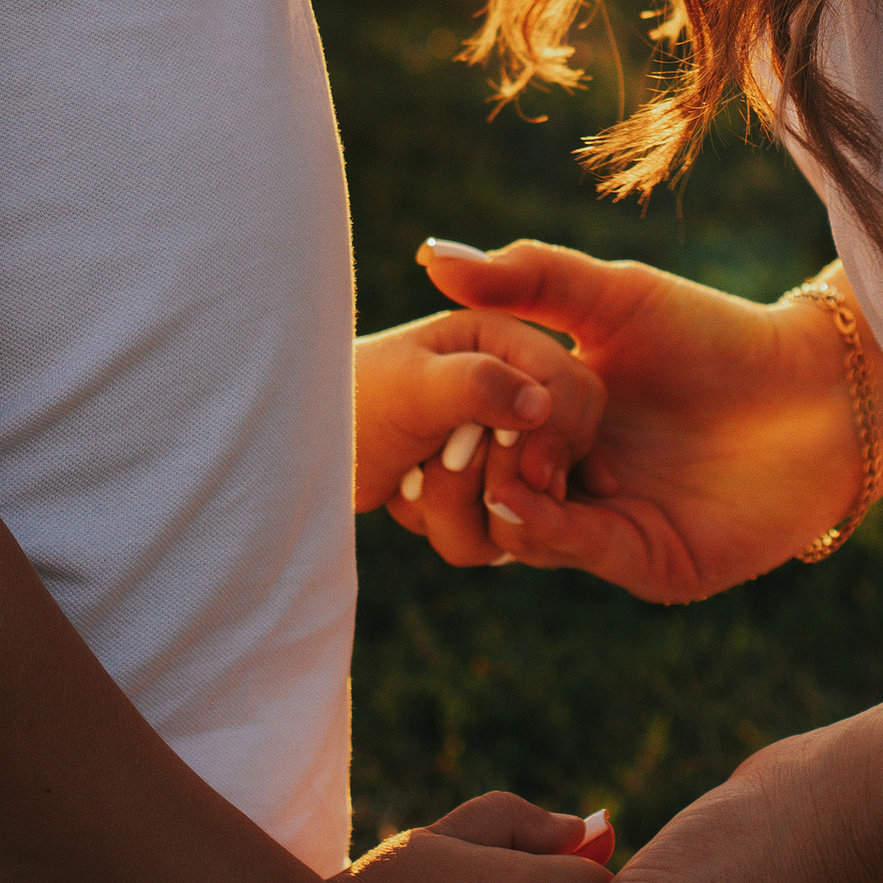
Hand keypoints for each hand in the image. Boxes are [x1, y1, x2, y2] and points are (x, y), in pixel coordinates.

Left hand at [354, 311, 606, 551]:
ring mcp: (499, 447)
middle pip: (561, 456)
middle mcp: (511, 393)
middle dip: (501, 476)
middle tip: (442, 461)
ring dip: (460, 506)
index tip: (513, 461)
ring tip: (412, 477)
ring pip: (527, 509)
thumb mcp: (412, 387)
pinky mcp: (482, 492)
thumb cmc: (355, 400)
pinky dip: (451, 527)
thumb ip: (478, 386)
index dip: (552, 433)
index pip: (573, 391)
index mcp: (505, 344)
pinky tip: (410, 496)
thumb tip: (542, 404)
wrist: (308, 443)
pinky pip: (496, 538)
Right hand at [411, 240, 882, 602]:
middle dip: (468, 467)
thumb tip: (430, 254)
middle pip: (490, 492)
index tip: (422, 397)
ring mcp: (611, 526)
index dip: (448, 422)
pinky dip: (546, 529)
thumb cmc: (716, 335)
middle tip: (458, 436)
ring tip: (496, 461)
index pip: (476, 437)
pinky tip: (523, 496)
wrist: (819, 388)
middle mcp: (576, 481)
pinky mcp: (651, 563)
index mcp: (554, 423)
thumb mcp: (614, 298)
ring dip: (503, 498)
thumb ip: (527, 278)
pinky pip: (582, 552)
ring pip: (526, 531)